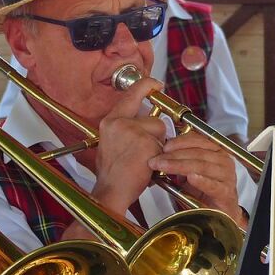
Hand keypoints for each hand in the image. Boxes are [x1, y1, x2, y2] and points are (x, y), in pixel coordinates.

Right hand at [90, 77, 168, 216]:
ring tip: (142, 161)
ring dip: (158, 147)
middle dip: (155, 137)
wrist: (111, 191)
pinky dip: (159, 157)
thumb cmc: (113, 173)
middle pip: (153, 119)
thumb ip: (126, 128)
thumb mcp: (112, 143)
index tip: (156, 84)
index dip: (146, 86)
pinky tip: (146, 166)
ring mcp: (133, 132)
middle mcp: (120, 123)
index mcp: (110, 121)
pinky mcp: (146, 143)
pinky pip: (163, 146)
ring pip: (161, 132)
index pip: (132, 95)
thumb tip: (146, 121)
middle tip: (141, 153)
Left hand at [148, 132, 243, 225]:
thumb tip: (160, 155)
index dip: (179, 142)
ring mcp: (226, 176)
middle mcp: (223, 160)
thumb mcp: (188, 173)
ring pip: (202, 166)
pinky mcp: (226, 192)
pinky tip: (191, 178)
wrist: (219, 213)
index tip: (164, 147)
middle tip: (156, 160)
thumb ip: (178, 162)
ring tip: (164, 167)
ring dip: (180, 166)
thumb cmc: (204, 192)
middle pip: (197, 153)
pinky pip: (213, 185)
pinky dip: (202, 181)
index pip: (197, 140)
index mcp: (215, 151)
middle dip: (174, 156)